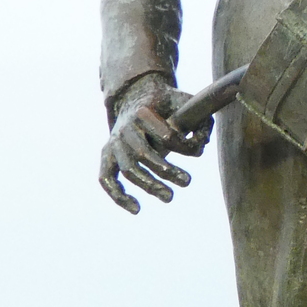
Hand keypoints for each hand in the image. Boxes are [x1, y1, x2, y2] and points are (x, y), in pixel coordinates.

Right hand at [99, 73, 212, 214]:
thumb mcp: (186, 103)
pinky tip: (136, 209)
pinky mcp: (107, 156)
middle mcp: (125, 128)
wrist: (137, 98)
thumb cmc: (166, 105)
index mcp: (144, 112)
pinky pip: (106, 178)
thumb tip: (200, 145)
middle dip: (167, 171)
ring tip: (170, 197)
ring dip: (149, 186)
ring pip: (128, 169)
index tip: (197, 151)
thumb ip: (200, 121)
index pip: (165, 135)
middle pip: (143, 154)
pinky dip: (118, 196)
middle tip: (187, 182)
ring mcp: (113, 143)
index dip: (184, 146)